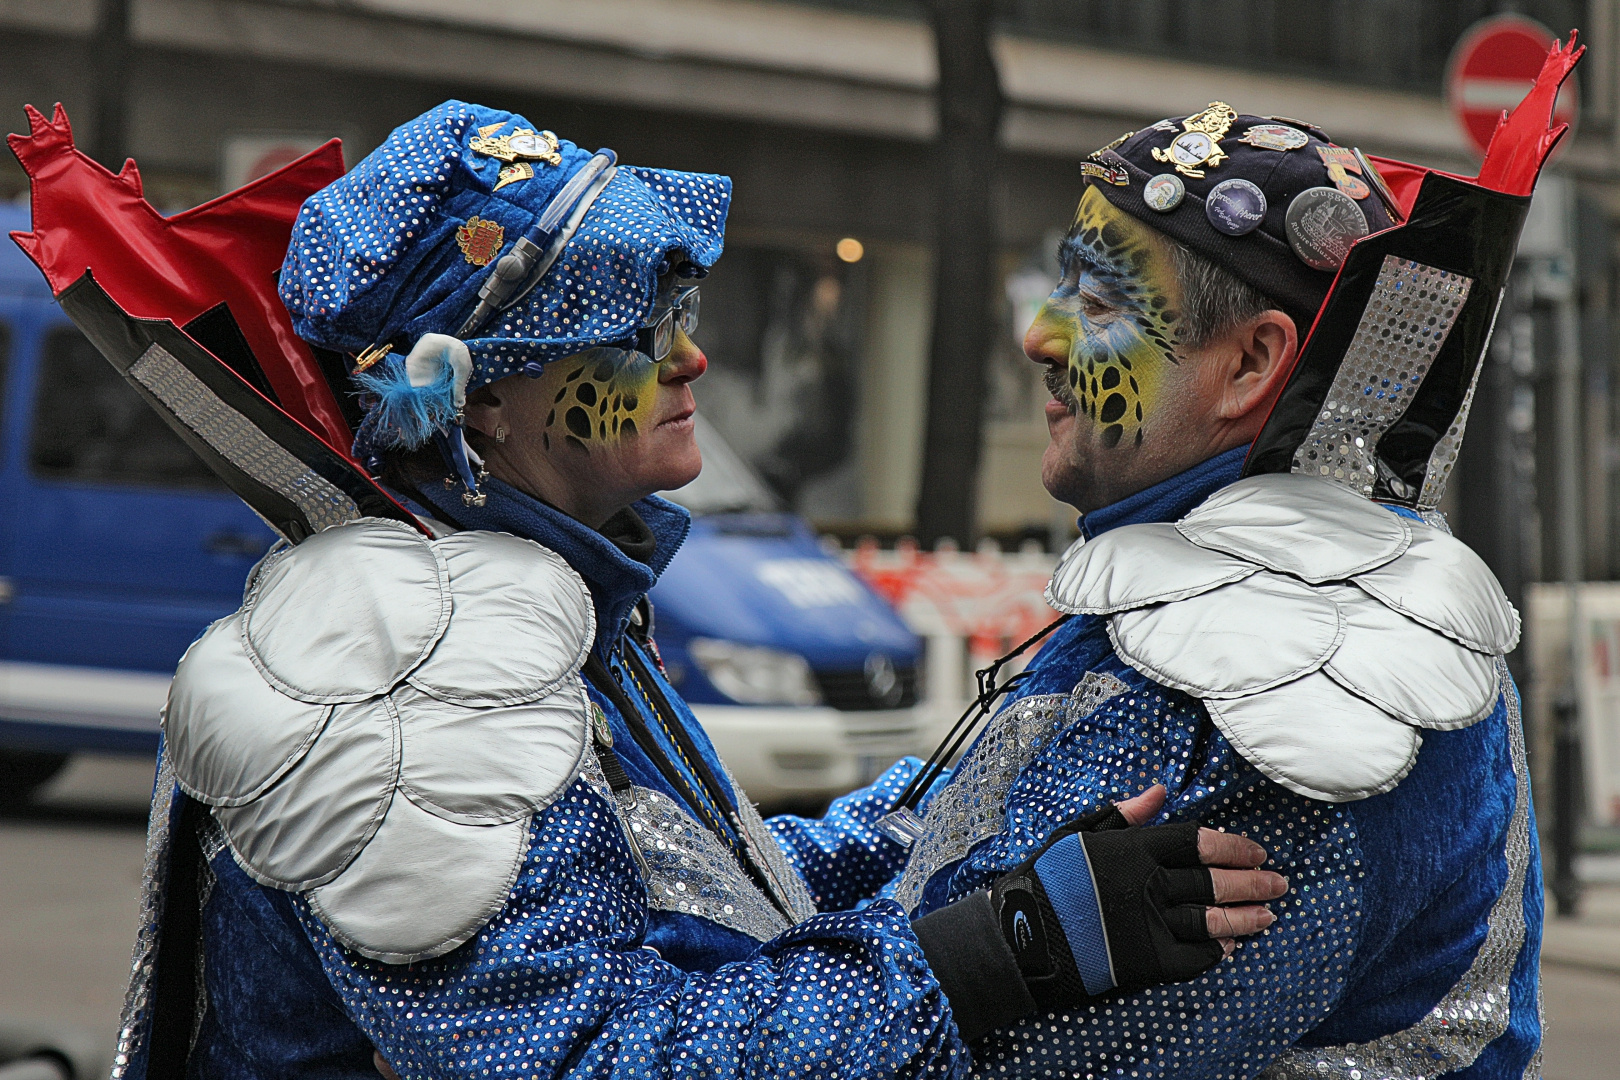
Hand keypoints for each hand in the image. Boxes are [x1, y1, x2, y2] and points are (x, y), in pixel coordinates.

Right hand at [910, 784, 1287, 1041]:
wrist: (1022, 935)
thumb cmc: (1046, 878)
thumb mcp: (1079, 834)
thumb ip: (1123, 814)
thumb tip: (1160, 791)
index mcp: (1133, 848)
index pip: (1197, 841)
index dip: (1232, 846)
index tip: (1256, 850)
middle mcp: (1149, 883)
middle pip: (1214, 881)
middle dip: (1253, 881)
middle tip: (1278, 882)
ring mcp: (1151, 923)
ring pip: (1212, 919)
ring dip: (1246, 917)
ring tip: (1269, 915)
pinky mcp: (1148, 960)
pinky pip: (1194, 957)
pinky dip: (1216, 951)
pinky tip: (1231, 946)